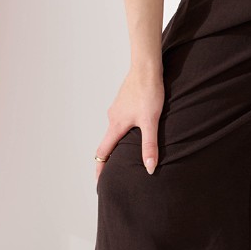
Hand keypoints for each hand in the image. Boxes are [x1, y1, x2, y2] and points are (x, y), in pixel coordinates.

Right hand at [95, 65, 164, 181]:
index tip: (99, 182)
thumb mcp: (151, 121)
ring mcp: (118, 107)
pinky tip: (136, 129)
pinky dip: (125, 129)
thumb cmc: (148, 92)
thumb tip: (149, 168)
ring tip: (127, 153)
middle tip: (115, 172)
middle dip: (110, 158)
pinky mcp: (125, 100)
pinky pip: (122, 119)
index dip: (101, 169)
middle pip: (108, 142)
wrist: (146, 67)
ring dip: (119, 142)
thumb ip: (149, 145)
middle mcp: (113, 117)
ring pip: (116, 130)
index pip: (103, 152)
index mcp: (116, 125)